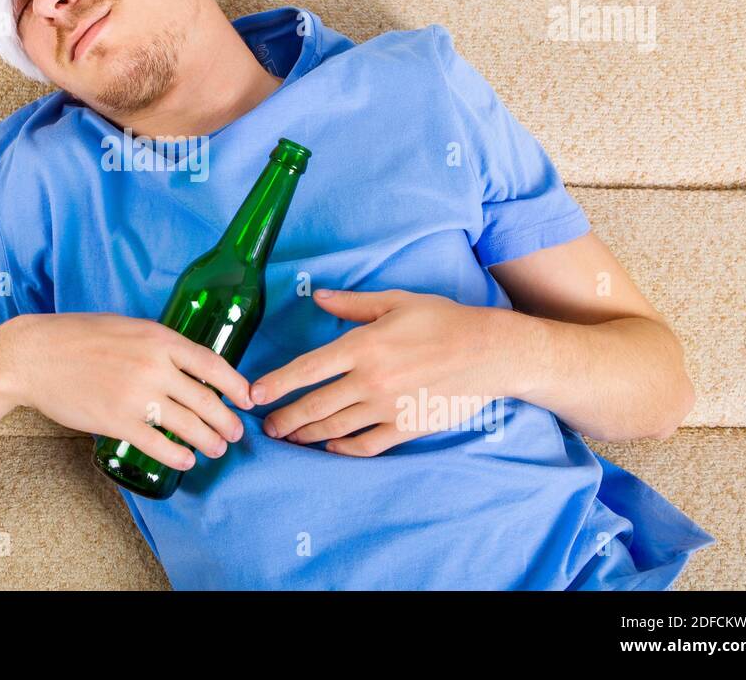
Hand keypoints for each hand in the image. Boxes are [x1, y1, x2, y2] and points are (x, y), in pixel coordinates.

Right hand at [7, 312, 254, 470]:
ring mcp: (136, 395)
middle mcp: (154, 366)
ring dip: (208, 441)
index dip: (235, 385)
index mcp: (159, 339)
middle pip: (206, 399)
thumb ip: (156, 343)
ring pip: (187, 424)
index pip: (212, 364)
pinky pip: (158, 443)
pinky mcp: (117, 421)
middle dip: (225, 421)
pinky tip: (185, 460)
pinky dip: (177, 455)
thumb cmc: (76, 337)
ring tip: (215, 449)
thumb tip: (182, 363)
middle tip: (234, 433)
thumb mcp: (126, 326)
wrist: (34, 356)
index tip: (247, 399)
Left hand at [249, 289, 507, 455]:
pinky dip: (343, 449)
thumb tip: (317, 296)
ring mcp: (388, 408)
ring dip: (307, 435)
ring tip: (289, 439)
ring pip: (335, 428)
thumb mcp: (396, 301)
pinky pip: (367, 444)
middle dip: (285, 418)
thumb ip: (352, 303)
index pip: (307, 369)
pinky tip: (330, 448)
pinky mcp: (407, 428)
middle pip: (315, 405)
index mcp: (363, 346)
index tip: (254, 394)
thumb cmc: (444, 320)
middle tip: (266, 426)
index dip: (277, 383)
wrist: (491, 353)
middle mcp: (370, 380)